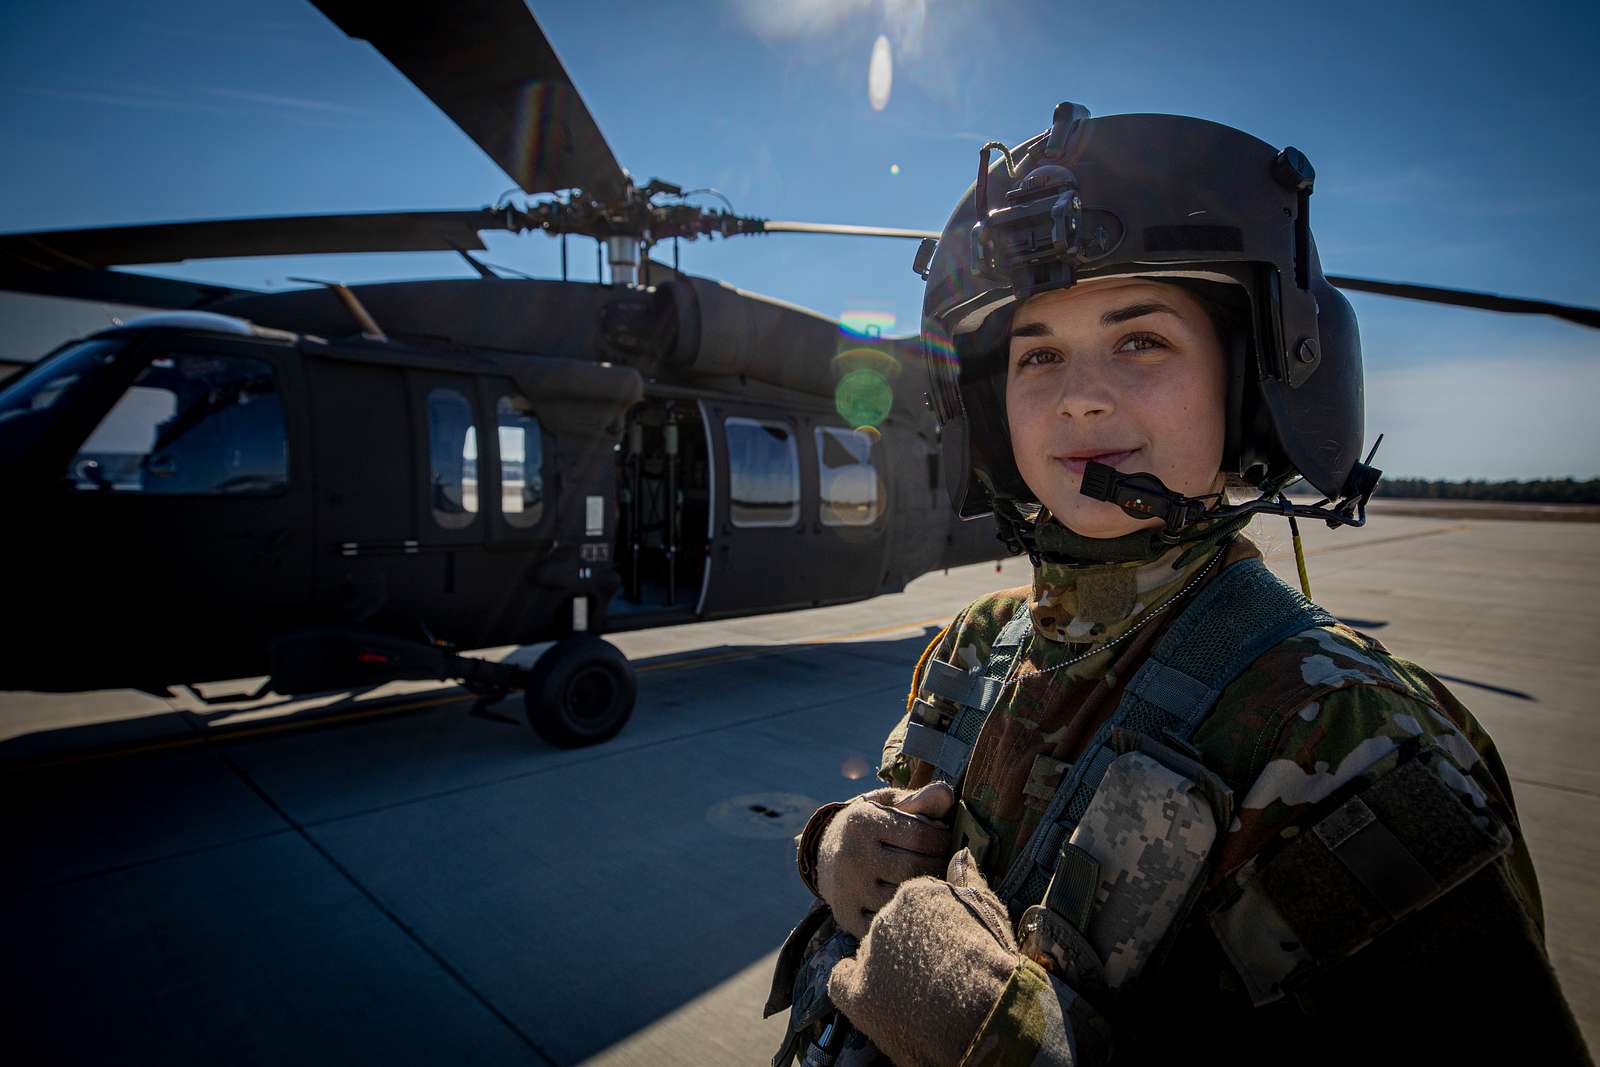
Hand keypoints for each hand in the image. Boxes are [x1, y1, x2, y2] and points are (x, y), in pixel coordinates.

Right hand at [815, 781, 954, 938]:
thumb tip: (947, 795)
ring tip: (933, 878)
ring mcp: (847, 890)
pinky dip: (906, 912)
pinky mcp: (847, 916)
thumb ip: (919, 800)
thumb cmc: (869, 824)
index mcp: (862, 822)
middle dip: (939, 865)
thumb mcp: (887, 803)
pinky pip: (890, 921)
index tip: (945, 839)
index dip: (942, 839)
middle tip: (946, 862)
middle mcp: (851, 856)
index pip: (921, 836)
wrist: (824, 854)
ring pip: (905, 897)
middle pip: (915, 868)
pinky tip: (911, 899)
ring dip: (927, 890)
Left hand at [828, 849, 1018, 1066]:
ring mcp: (870, 952)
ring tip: (910, 990)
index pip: (910, 905)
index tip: (939, 941)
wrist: (984, 1013)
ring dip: (882, 966)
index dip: (925, 924)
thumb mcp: (986, 911)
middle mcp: (886, 917)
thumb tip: (961, 853)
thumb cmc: (992, 960)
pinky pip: (842, 981)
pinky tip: (867, 995)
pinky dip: (851, 985)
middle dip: (902, 945)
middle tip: (927, 968)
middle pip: (887, 928)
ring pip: (867, 954)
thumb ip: (967, 881)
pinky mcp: (858, 990)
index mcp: (914, 895)